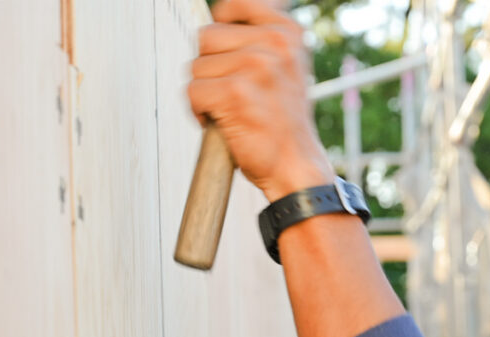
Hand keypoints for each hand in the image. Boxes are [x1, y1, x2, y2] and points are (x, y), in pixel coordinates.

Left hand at [188, 0, 334, 200]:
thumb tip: (225, 13)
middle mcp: (275, 44)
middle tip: (232, 92)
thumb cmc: (284, 124)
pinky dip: (198, 112)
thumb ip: (263, 38)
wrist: (296, 167)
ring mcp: (255, 66)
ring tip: (231, 110)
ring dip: (205, 92)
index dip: (221, 24)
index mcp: (288, 33)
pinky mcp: (235, 92)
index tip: (227, 50)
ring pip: (197, 66)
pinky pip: (193, 91)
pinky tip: (222, 123)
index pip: (235, 4)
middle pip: (207, 36)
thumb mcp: (287, 68)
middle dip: (210, 67)